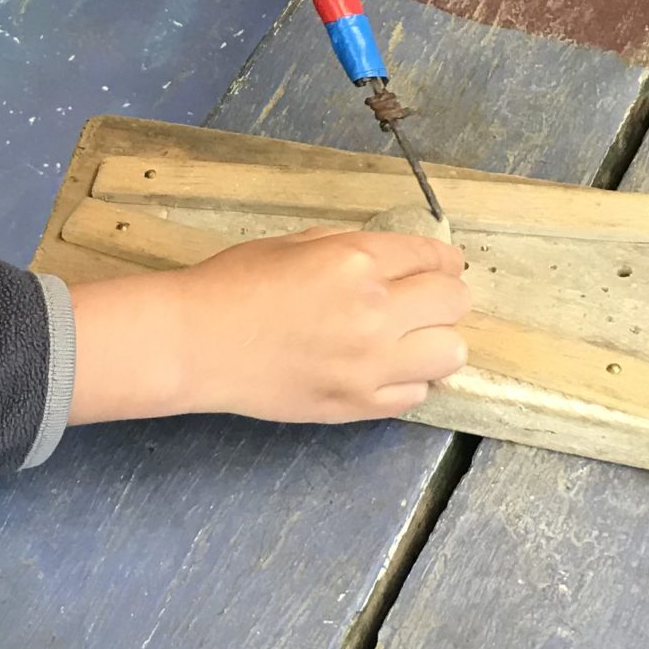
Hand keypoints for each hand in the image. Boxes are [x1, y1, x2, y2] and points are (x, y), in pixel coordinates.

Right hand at [66, 229, 470, 426]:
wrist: (194, 343)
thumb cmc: (232, 284)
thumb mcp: (295, 244)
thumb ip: (350, 249)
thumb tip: (391, 259)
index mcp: (357, 261)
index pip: (432, 257)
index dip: (442, 261)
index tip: (441, 268)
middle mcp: (375, 310)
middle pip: (454, 302)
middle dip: (443, 297)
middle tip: (423, 302)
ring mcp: (371, 363)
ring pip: (450, 353)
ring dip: (436, 342)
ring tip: (410, 341)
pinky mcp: (359, 404)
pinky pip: (417, 395)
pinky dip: (408, 381)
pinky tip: (382, 370)